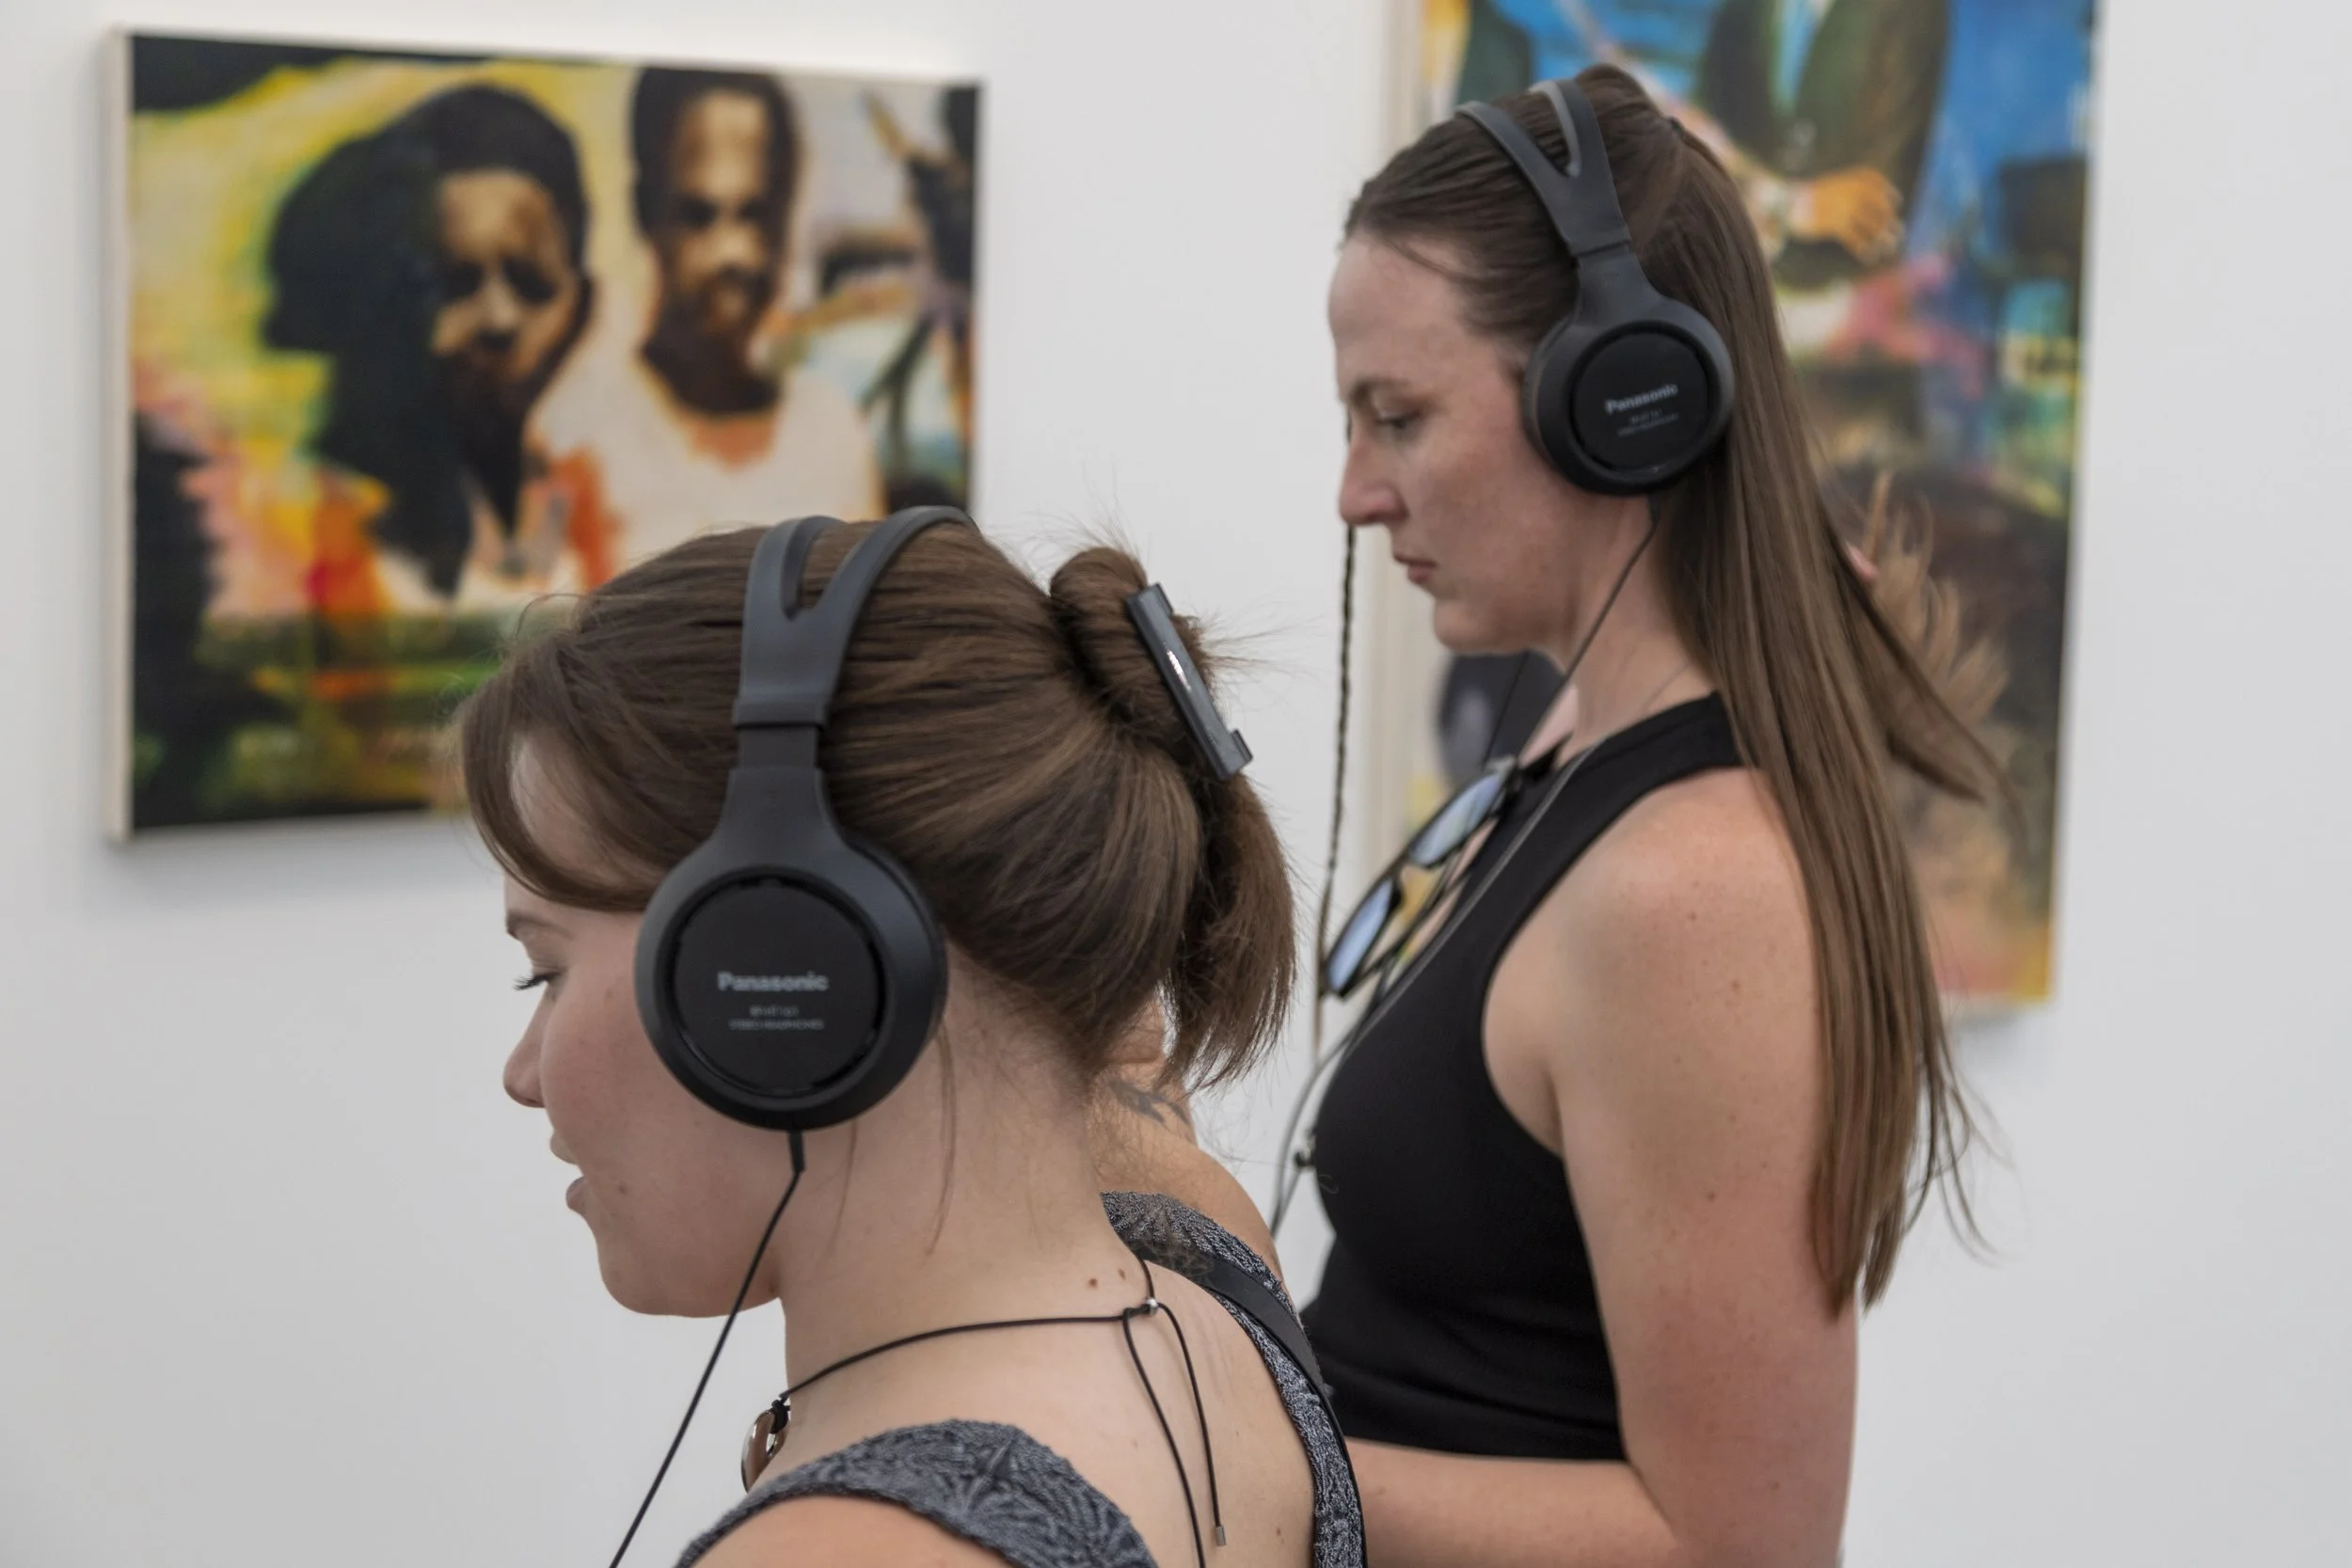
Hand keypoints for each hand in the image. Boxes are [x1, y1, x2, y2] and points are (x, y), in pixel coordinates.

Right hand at [1791, 166, 1905, 263]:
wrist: (1783, 203)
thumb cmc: (1804, 199)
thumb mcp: (1827, 188)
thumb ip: (1845, 192)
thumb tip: (1864, 208)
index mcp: (1848, 178)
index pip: (1874, 181)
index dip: (1887, 192)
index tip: (1895, 202)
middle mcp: (1851, 190)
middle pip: (1878, 206)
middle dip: (1889, 220)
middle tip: (1898, 232)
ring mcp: (1844, 207)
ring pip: (1872, 224)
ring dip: (1883, 237)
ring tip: (1890, 247)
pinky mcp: (1835, 223)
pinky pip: (1856, 238)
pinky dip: (1864, 248)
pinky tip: (1869, 256)